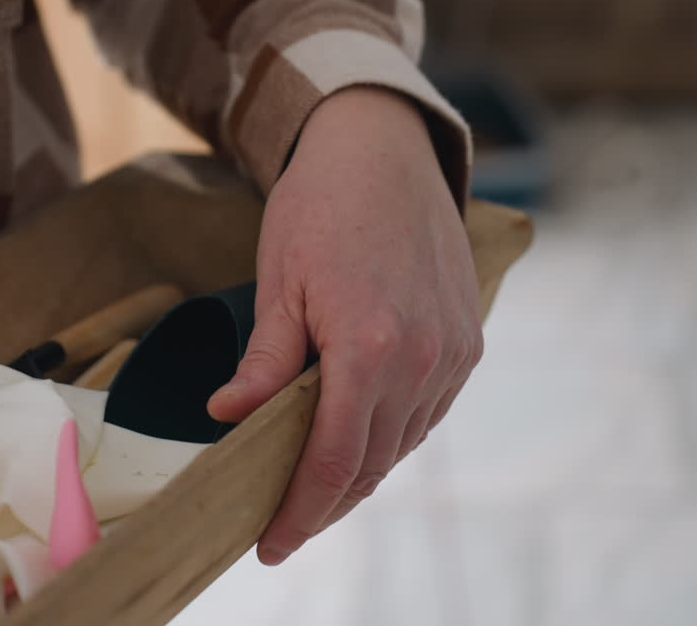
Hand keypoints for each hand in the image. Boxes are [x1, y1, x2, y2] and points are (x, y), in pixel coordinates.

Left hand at [207, 86, 481, 564]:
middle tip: (282, 527)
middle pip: (370, 464)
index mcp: (370, 347)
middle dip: (325, 505)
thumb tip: (228, 420)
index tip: (269, 545)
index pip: (333, 461)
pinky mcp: (468, 341)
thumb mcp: (277, 282)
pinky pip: (427, 414)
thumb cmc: (320, 207)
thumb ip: (263, 362)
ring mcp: (454, 352)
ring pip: (402, 445)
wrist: (384, 150)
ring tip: (313, 490)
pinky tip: (358, 440)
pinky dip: (390, 437)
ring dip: (358, 474)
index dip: (300, 513)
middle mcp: (424, 359)